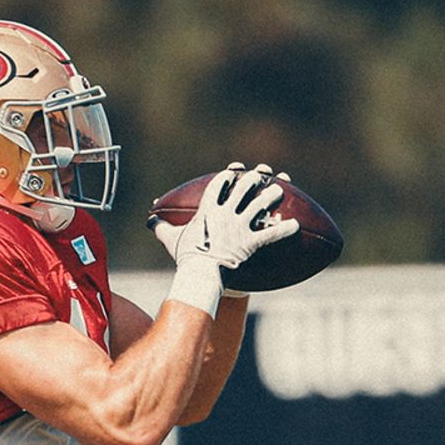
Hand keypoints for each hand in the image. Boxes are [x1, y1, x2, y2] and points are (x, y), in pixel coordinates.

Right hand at [153, 162, 299, 269]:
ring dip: (271, 196)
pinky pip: (271, 233)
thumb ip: (160, 228)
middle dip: (254, 179)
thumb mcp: (171, 240)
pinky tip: (295, 225)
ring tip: (278, 191)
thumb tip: (149, 221)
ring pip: (260, 205)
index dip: (228, 175)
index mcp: (208, 210)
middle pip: (243, 188)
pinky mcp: (251, 242)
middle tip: (261, 174)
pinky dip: (284, 229)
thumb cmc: (185, 257)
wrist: (199, 274)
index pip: (219, 185)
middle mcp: (226, 214)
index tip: (234, 170)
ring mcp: (240, 227)